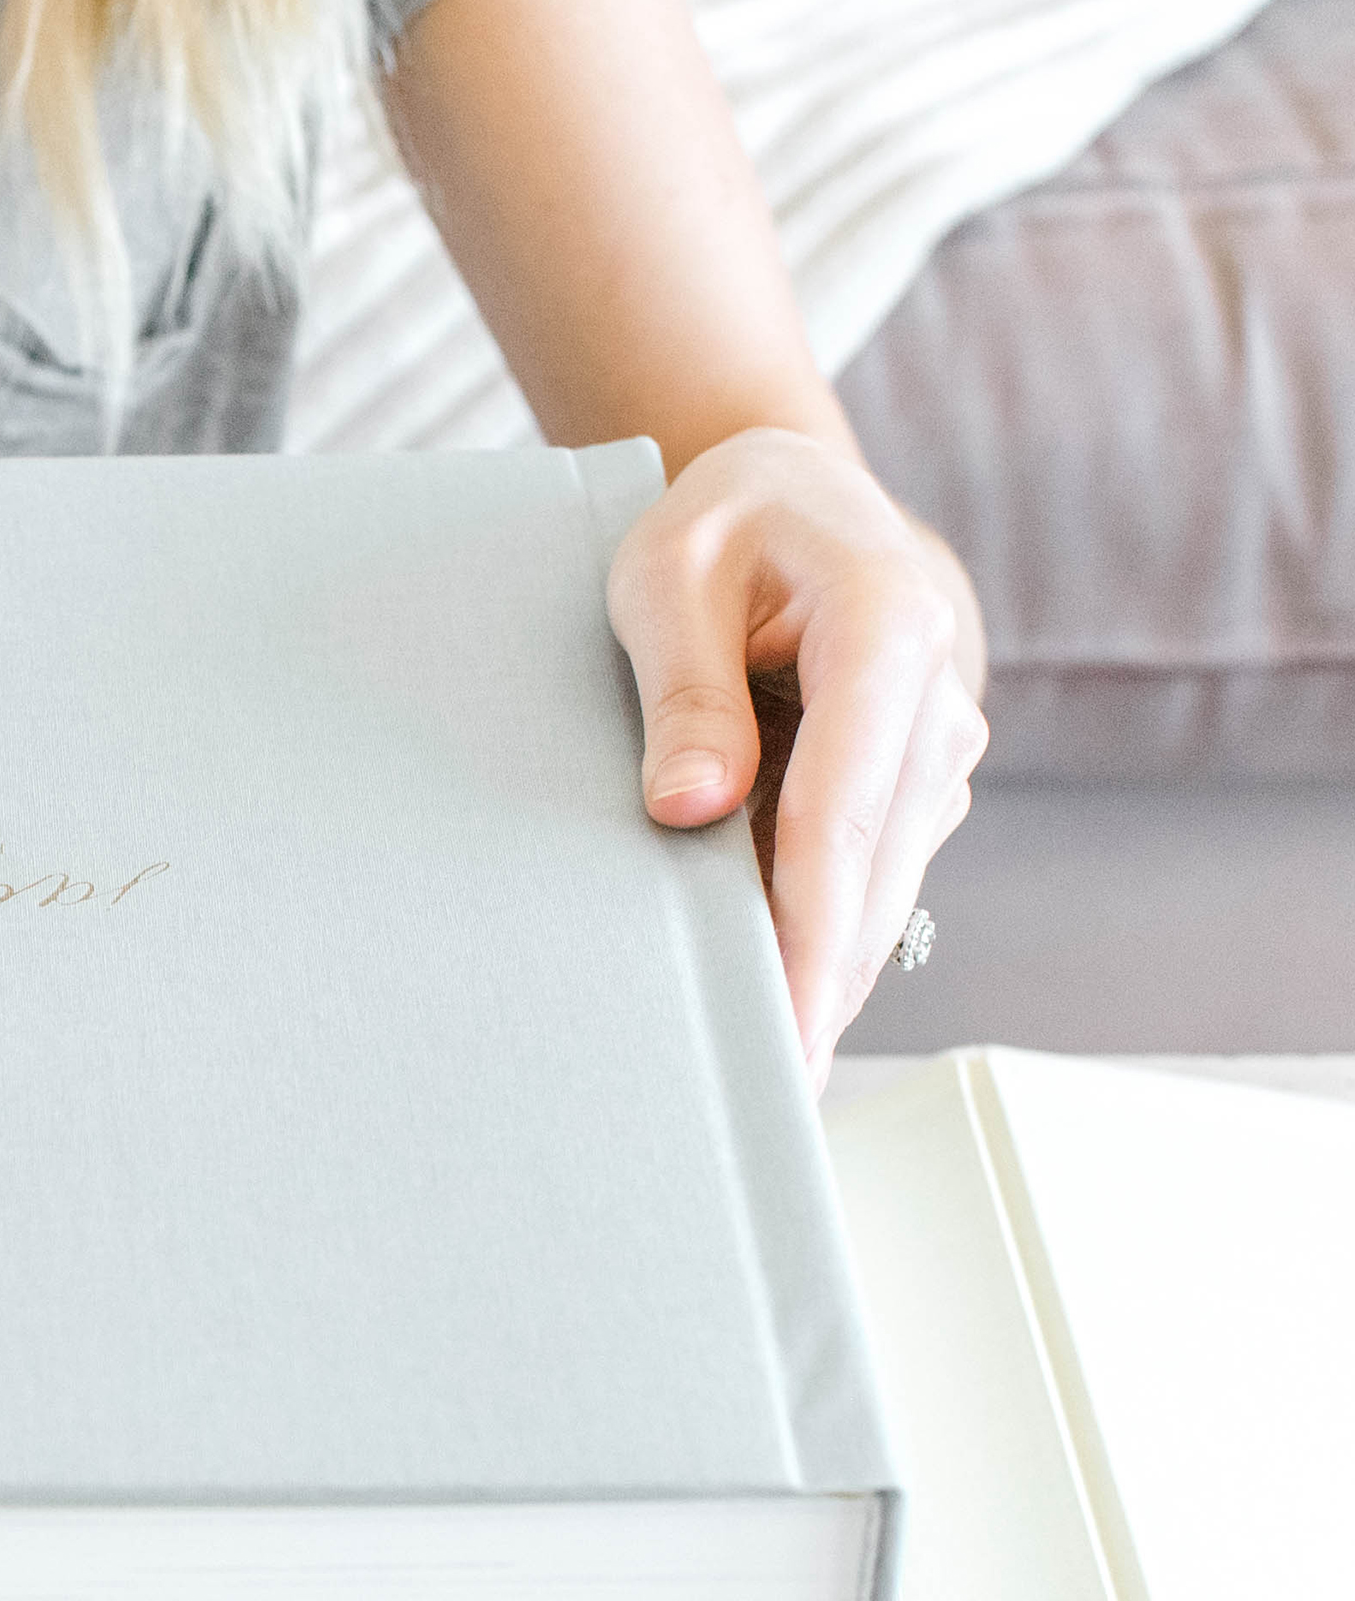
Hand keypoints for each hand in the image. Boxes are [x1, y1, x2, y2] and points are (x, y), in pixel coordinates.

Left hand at [607, 428, 986, 1085]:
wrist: (797, 502)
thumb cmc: (722, 529)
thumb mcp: (666, 576)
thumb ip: (681, 690)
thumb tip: (687, 810)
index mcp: (886, 627)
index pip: (841, 809)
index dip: (809, 928)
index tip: (783, 1019)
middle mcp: (935, 698)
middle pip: (871, 873)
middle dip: (821, 988)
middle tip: (770, 1098)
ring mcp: (935, 751)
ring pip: (879, 891)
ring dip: (824, 982)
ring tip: (769, 1083)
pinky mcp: (914, 788)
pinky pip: (866, 880)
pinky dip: (822, 944)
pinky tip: (778, 1016)